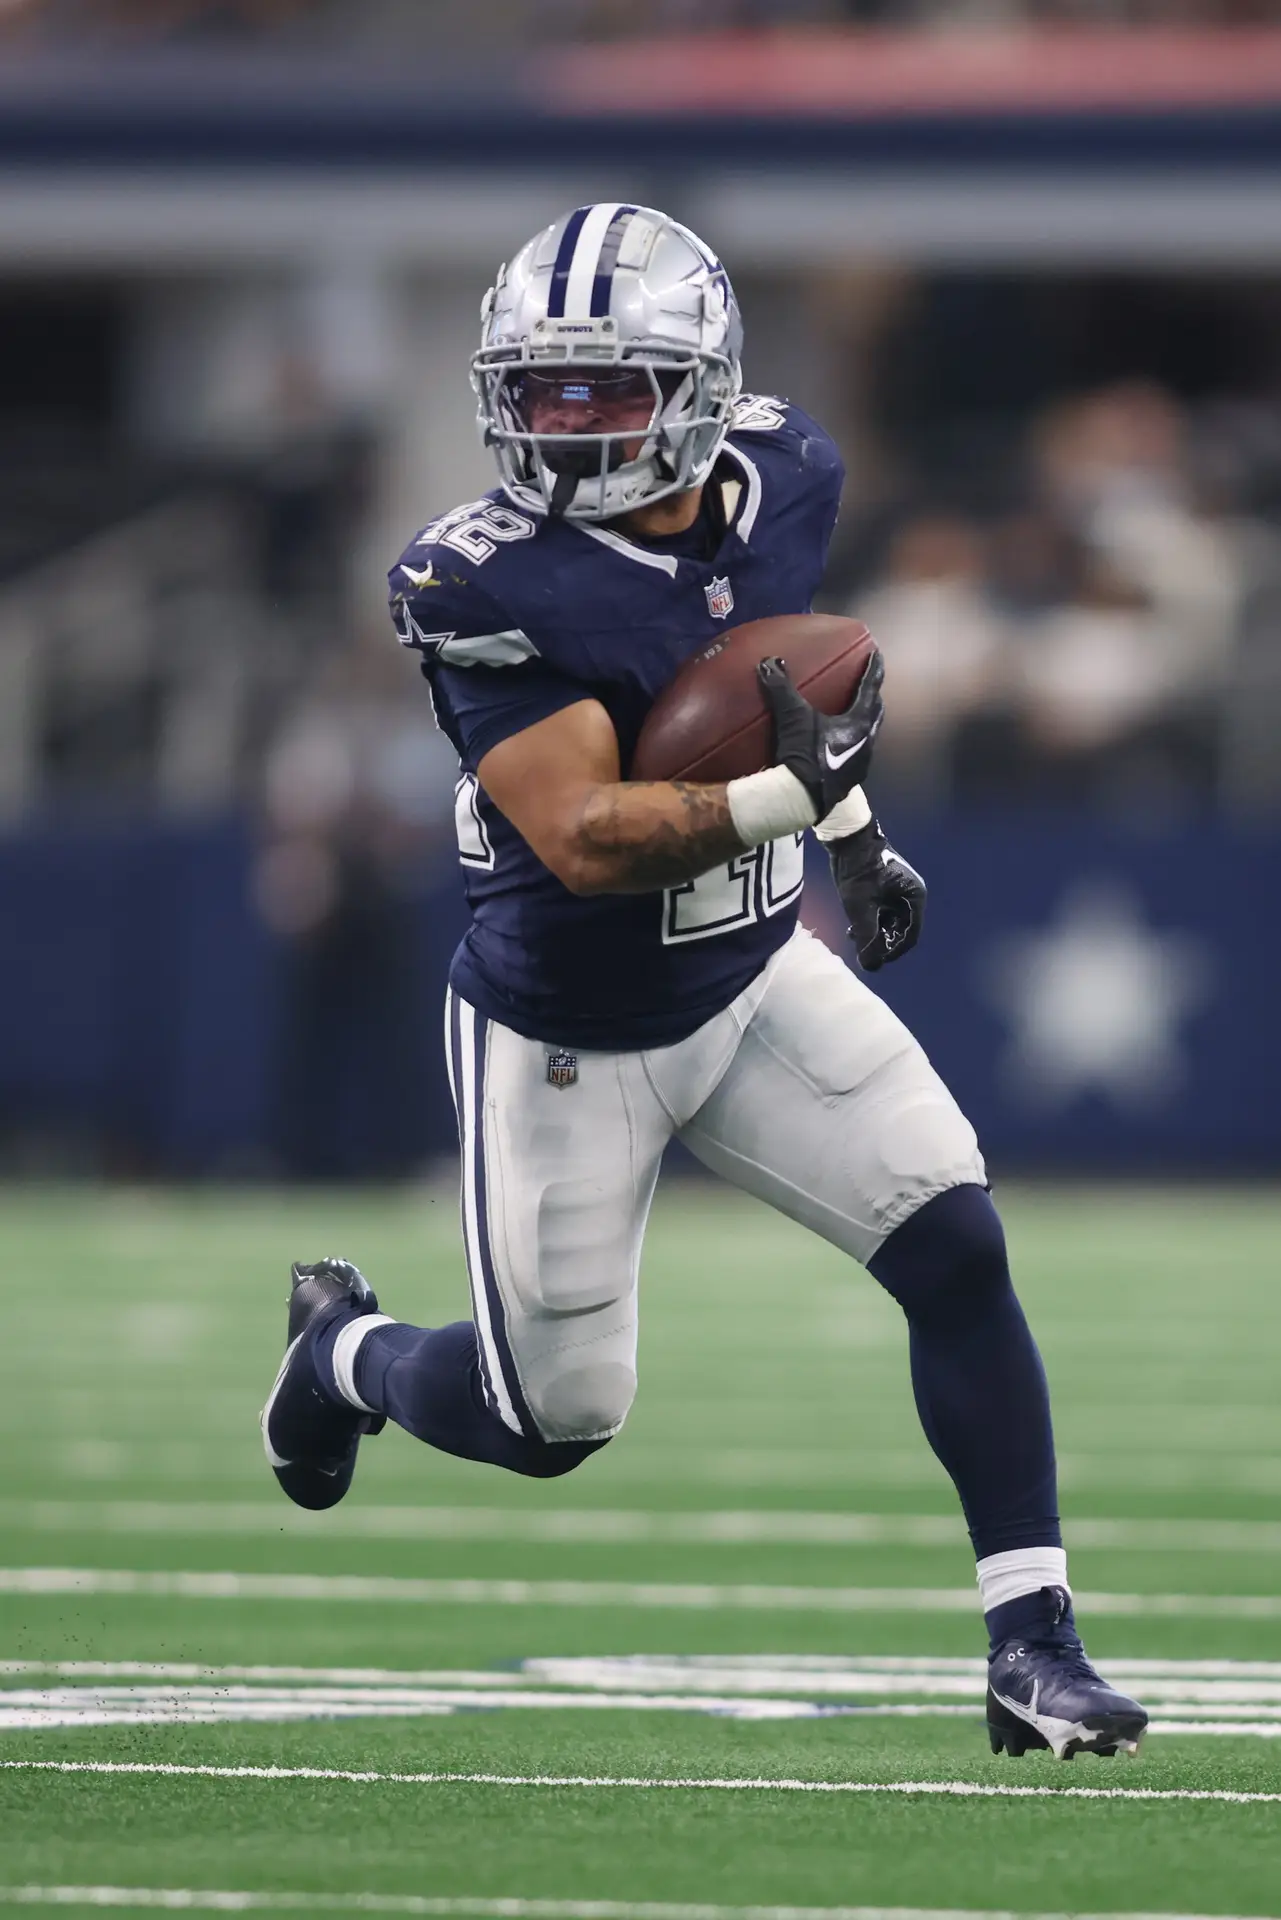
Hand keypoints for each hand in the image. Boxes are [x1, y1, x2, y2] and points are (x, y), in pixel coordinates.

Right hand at [758, 651, 883, 818]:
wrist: (802, 800)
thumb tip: (768, 662)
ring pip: (869, 735)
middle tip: (867, 684)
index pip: (870, 688)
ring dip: (864, 721)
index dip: (874, 669)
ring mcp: (861, 764)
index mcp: (859, 722)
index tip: (878, 654)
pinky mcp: (849, 780)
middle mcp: (866, 742)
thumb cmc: (804, 755)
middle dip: (873, 696)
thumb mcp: (792, 718)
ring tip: (854, 713)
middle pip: (876, 712)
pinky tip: (839, 744)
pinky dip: (852, 743)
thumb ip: (781, 688)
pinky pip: (857, 754)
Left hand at [828, 817, 925, 970]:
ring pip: (889, 922)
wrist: (847, 838)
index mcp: (915, 896)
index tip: (877, 960)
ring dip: (874, 933)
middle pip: (900, 929)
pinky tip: (853, 928)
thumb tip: (871, 966)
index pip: (911, 934)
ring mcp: (898, 891)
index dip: (894, 951)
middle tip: (862, 949)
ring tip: (854, 938)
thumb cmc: (859, 870)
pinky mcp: (886, 888)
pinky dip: (870, 922)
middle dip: (881, 941)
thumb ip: (867, 937)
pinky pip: (882, 912)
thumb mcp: (861, 907)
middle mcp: (911, 895)